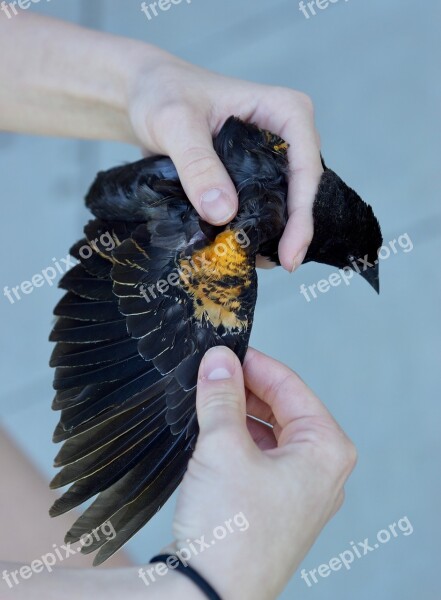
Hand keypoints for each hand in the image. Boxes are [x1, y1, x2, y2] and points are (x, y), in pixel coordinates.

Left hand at [127, 55, 322, 270]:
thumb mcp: (175, 123)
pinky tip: (235, 252)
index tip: (290, 256)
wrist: (143, 96)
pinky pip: (259, 210)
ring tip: (247, 263)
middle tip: (275, 268)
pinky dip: (250, 232)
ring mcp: (269, 162)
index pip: (306, 169)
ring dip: (268, 237)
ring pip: (282, 208)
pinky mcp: (251, 180)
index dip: (302, 216)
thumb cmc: (162, 93)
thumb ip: (198, 165)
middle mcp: (286, 138)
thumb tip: (224, 213)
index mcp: (286, 113)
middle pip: (300, 194)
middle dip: (289, 233)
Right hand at [164, 346, 356, 599]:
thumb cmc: (232, 529)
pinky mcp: (275, 506)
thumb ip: (222, 396)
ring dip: (239, 413)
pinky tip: (212, 431)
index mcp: (326, 450)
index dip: (255, 364)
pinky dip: (238, 439)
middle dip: (246, 388)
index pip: (291, 387)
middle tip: (211, 373)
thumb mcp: (223, 447)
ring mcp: (300, 491)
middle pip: (283, 408)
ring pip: (270, 432)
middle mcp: (321, 470)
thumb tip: (218, 360)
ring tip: (207, 399)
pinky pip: (260, 457)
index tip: (226, 351)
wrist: (209, 595)